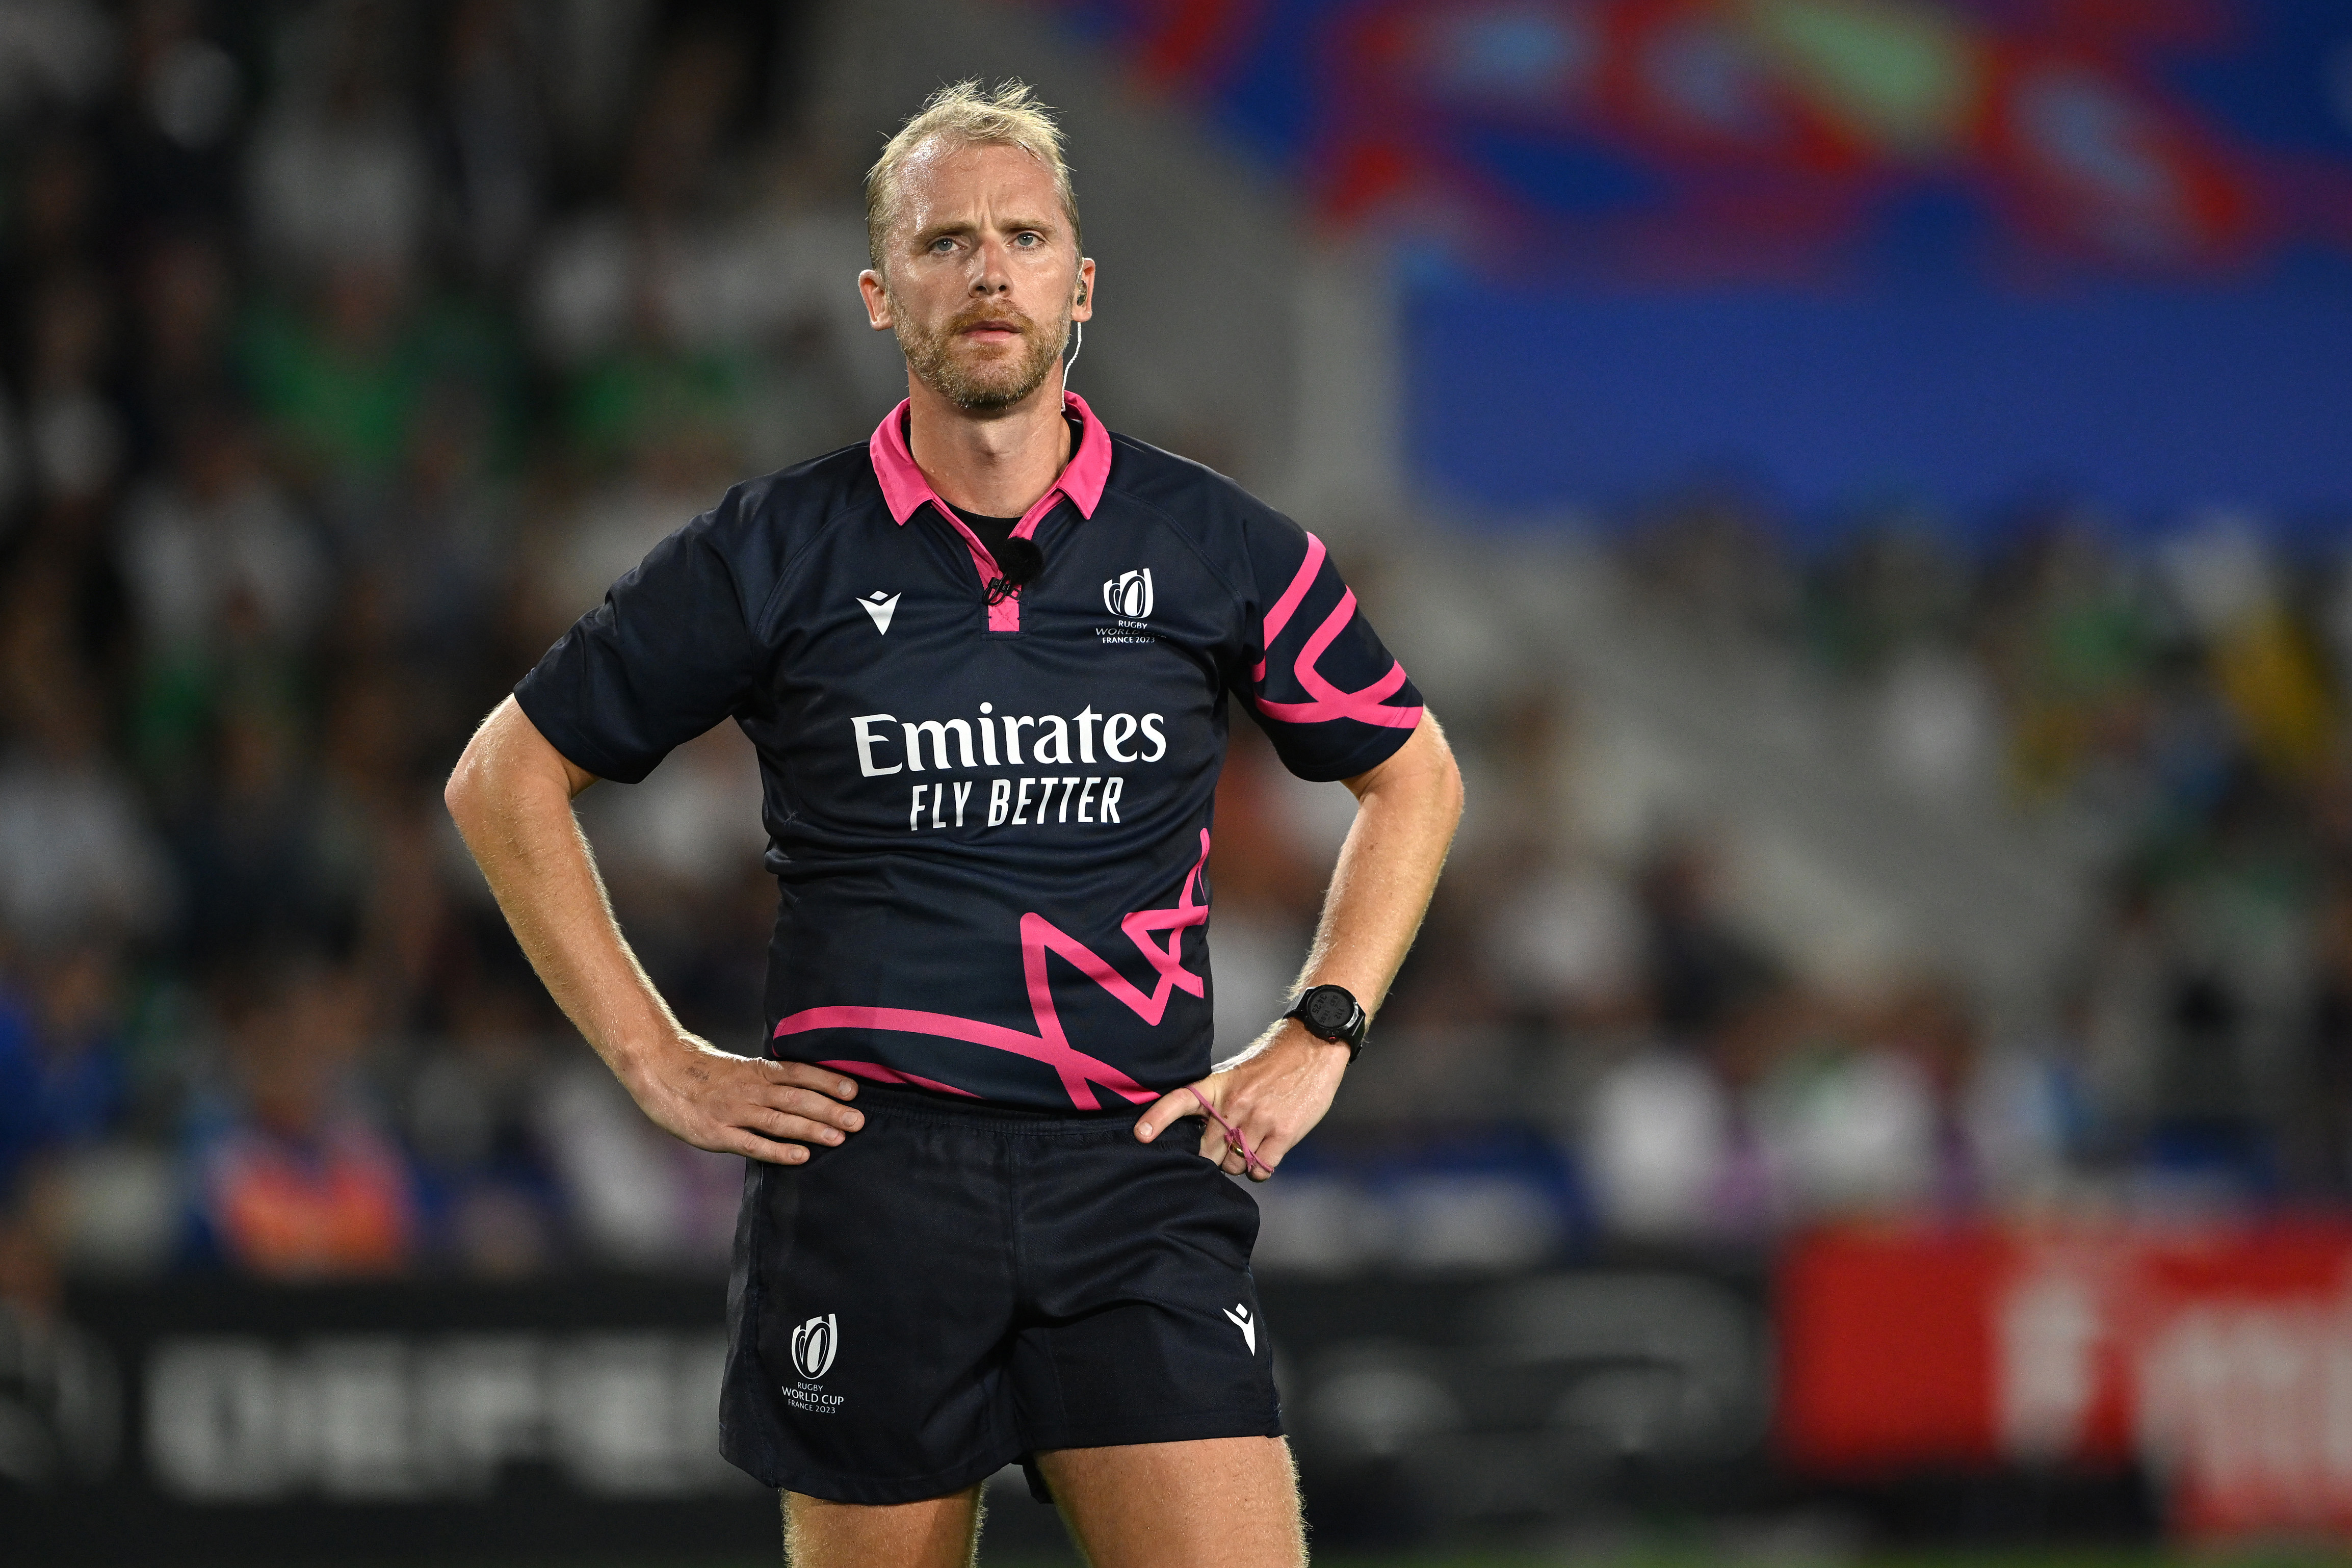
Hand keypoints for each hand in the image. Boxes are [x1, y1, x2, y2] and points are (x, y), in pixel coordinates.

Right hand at [618, 1035, 863, 1164]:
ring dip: (812, 1128)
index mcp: (756, 1072)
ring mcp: (733, 1112)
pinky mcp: (717, 1134)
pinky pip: (752, 1144)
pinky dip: (778, 1151)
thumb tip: (806, 1087)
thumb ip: (768, 1079)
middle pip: (796, 1098)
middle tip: (859, 1120)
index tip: (854, 1089)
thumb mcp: (739, 1069)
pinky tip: (801, 1156)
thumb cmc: (703, 1073)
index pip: (798, 1073)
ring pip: (779, 1120)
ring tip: (840, 1137)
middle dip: (830, 1109)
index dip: (826, 1080)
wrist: (659, 1071)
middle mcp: (749, 1090)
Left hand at [1133, 1021, 1348, 1179]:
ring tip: (1252, 1145)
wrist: (1312, 1047)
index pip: (1179, 1101)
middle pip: (1206, 1152)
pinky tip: (1266, 1155)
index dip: (1157, 1119)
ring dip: (1240, 1163)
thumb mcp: (1234, 1075)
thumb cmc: (1272, 1063)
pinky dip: (1260, 1169)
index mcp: (1217, 1086)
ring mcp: (1258, 1120)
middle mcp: (1233, 1104)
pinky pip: (1260, 1170)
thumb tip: (1200, 1135)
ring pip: (1234, 1165)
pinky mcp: (1282, 1133)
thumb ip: (1216, 1102)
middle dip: (1212, 1157)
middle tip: (1224, 1149)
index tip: (1141, 1136)